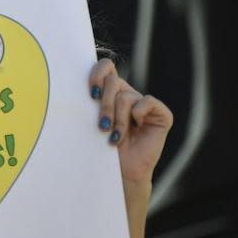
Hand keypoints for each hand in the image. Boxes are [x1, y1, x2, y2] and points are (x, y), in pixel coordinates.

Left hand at [89, 59, 172, 185]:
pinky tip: (136, 129)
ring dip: (117, 119)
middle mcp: (127, 93)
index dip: (97, 74)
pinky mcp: (161, 114)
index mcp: (109, 91)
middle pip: (112, 81)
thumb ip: (89, 100)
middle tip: (102, 125)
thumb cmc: (100, 147)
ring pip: (125, 96)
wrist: (120, 171)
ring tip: (115, 136)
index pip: (105, 66)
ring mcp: (144, 103)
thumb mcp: (89, 120)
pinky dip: (137, 115)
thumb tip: (77, 81)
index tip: (90, 94)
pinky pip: (147, 101)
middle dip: (104, 105)